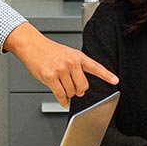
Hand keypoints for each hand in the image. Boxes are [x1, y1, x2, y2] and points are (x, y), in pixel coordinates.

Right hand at [3, 23, 118, 106]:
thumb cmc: (48, 50)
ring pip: (71, 92)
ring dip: (68, 94)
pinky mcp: (50, 77)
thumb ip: (76, 67)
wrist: (32, 45)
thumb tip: (80, 86)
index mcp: (77, 56)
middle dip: (78, 90)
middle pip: (83, 87)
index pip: (95, 67)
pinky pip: (61, 95)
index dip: (107, 75)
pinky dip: (62, 100)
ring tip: (61, 86)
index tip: (115, 81)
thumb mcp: (67, 53)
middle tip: (73, 87)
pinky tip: (62, 100)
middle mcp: (71, 62)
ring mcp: (61, 70)